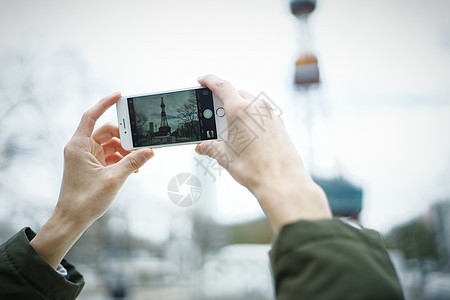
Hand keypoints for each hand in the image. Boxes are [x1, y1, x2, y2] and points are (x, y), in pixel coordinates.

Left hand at [31, 92, 153, 267]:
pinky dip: (122, 160)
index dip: (104, 104)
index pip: (91, 117)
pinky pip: (110, 157)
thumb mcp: (114, 179)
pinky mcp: (92, 167)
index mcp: (79, 146)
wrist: (72, 220)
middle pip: (106, 132)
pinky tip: (134, 168)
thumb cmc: (85, 200)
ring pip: (110, 146)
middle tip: (142, 142)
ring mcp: (87, 158)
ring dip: (126, 151)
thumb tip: (150, 152)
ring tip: (140, 159)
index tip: (119, 96)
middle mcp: (82, 148)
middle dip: (125, 137)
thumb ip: (133, 163)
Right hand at [195, 75, 330, 231]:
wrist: (282, 182)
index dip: (208, 81)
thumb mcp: (225, 157)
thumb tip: (202, 146)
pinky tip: (246, 138)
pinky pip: (261, 115)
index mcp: (240, 110)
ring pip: (250, 105)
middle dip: (223, 102)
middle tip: (213, 116)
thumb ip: (210, 147)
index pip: (221, 86)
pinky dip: (251, 120)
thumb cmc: (254, 168)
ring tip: (229, 131)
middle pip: (236, 95)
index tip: (202, 80)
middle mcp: (257, 108)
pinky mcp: (279, 125)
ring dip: (238, 111)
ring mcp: (271, 115)